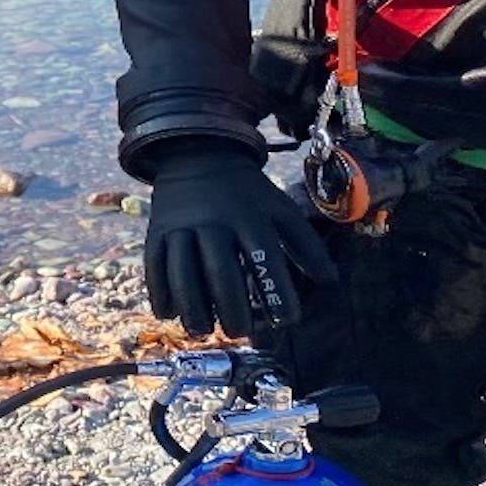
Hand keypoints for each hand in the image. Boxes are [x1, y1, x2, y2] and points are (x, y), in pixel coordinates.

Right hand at [143, 138, 338, 342]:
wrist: (199, 153)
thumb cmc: (247, 193)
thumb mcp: (280, 208)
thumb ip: (306, 244)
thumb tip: (330, 281)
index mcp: (250, 217)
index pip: (266, 260)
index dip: (278, 294)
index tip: (286, 322)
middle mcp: (215, 222)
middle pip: (221, 272)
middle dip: (232, 309)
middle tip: (240, 332)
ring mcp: (182, 226)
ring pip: (183, 272)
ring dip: (192, 308)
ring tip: (202, 331)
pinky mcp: (157, 231)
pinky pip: (155, 266)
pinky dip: (160, 293)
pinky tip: (169, 313)